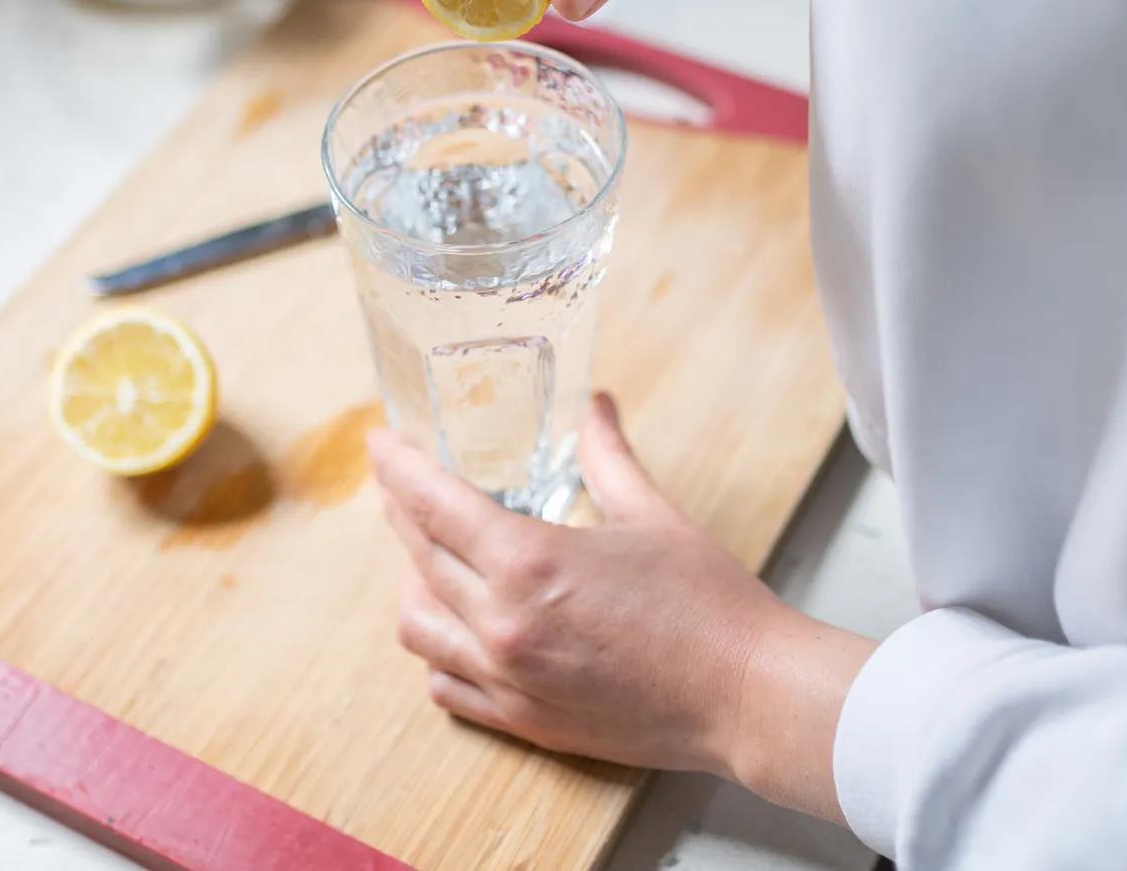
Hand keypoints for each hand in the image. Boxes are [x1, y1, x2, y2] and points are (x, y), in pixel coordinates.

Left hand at [367, 394, 873, 819]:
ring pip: (417, 627)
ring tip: (432, 559)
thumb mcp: (651, 514)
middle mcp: (504, 624)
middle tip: (403, 486)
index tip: (379, 444)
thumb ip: (607, 456)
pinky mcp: (523, 721)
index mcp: (531, 563)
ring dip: (414, 584)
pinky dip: (439, 652)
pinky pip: (445, 687)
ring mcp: (508, 679)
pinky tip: (457, 629)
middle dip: (403, 513)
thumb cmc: (709, 604)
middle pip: (418, 557)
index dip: (398, 467)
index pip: (433, 503)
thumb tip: (594, 406)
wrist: (746, 695)